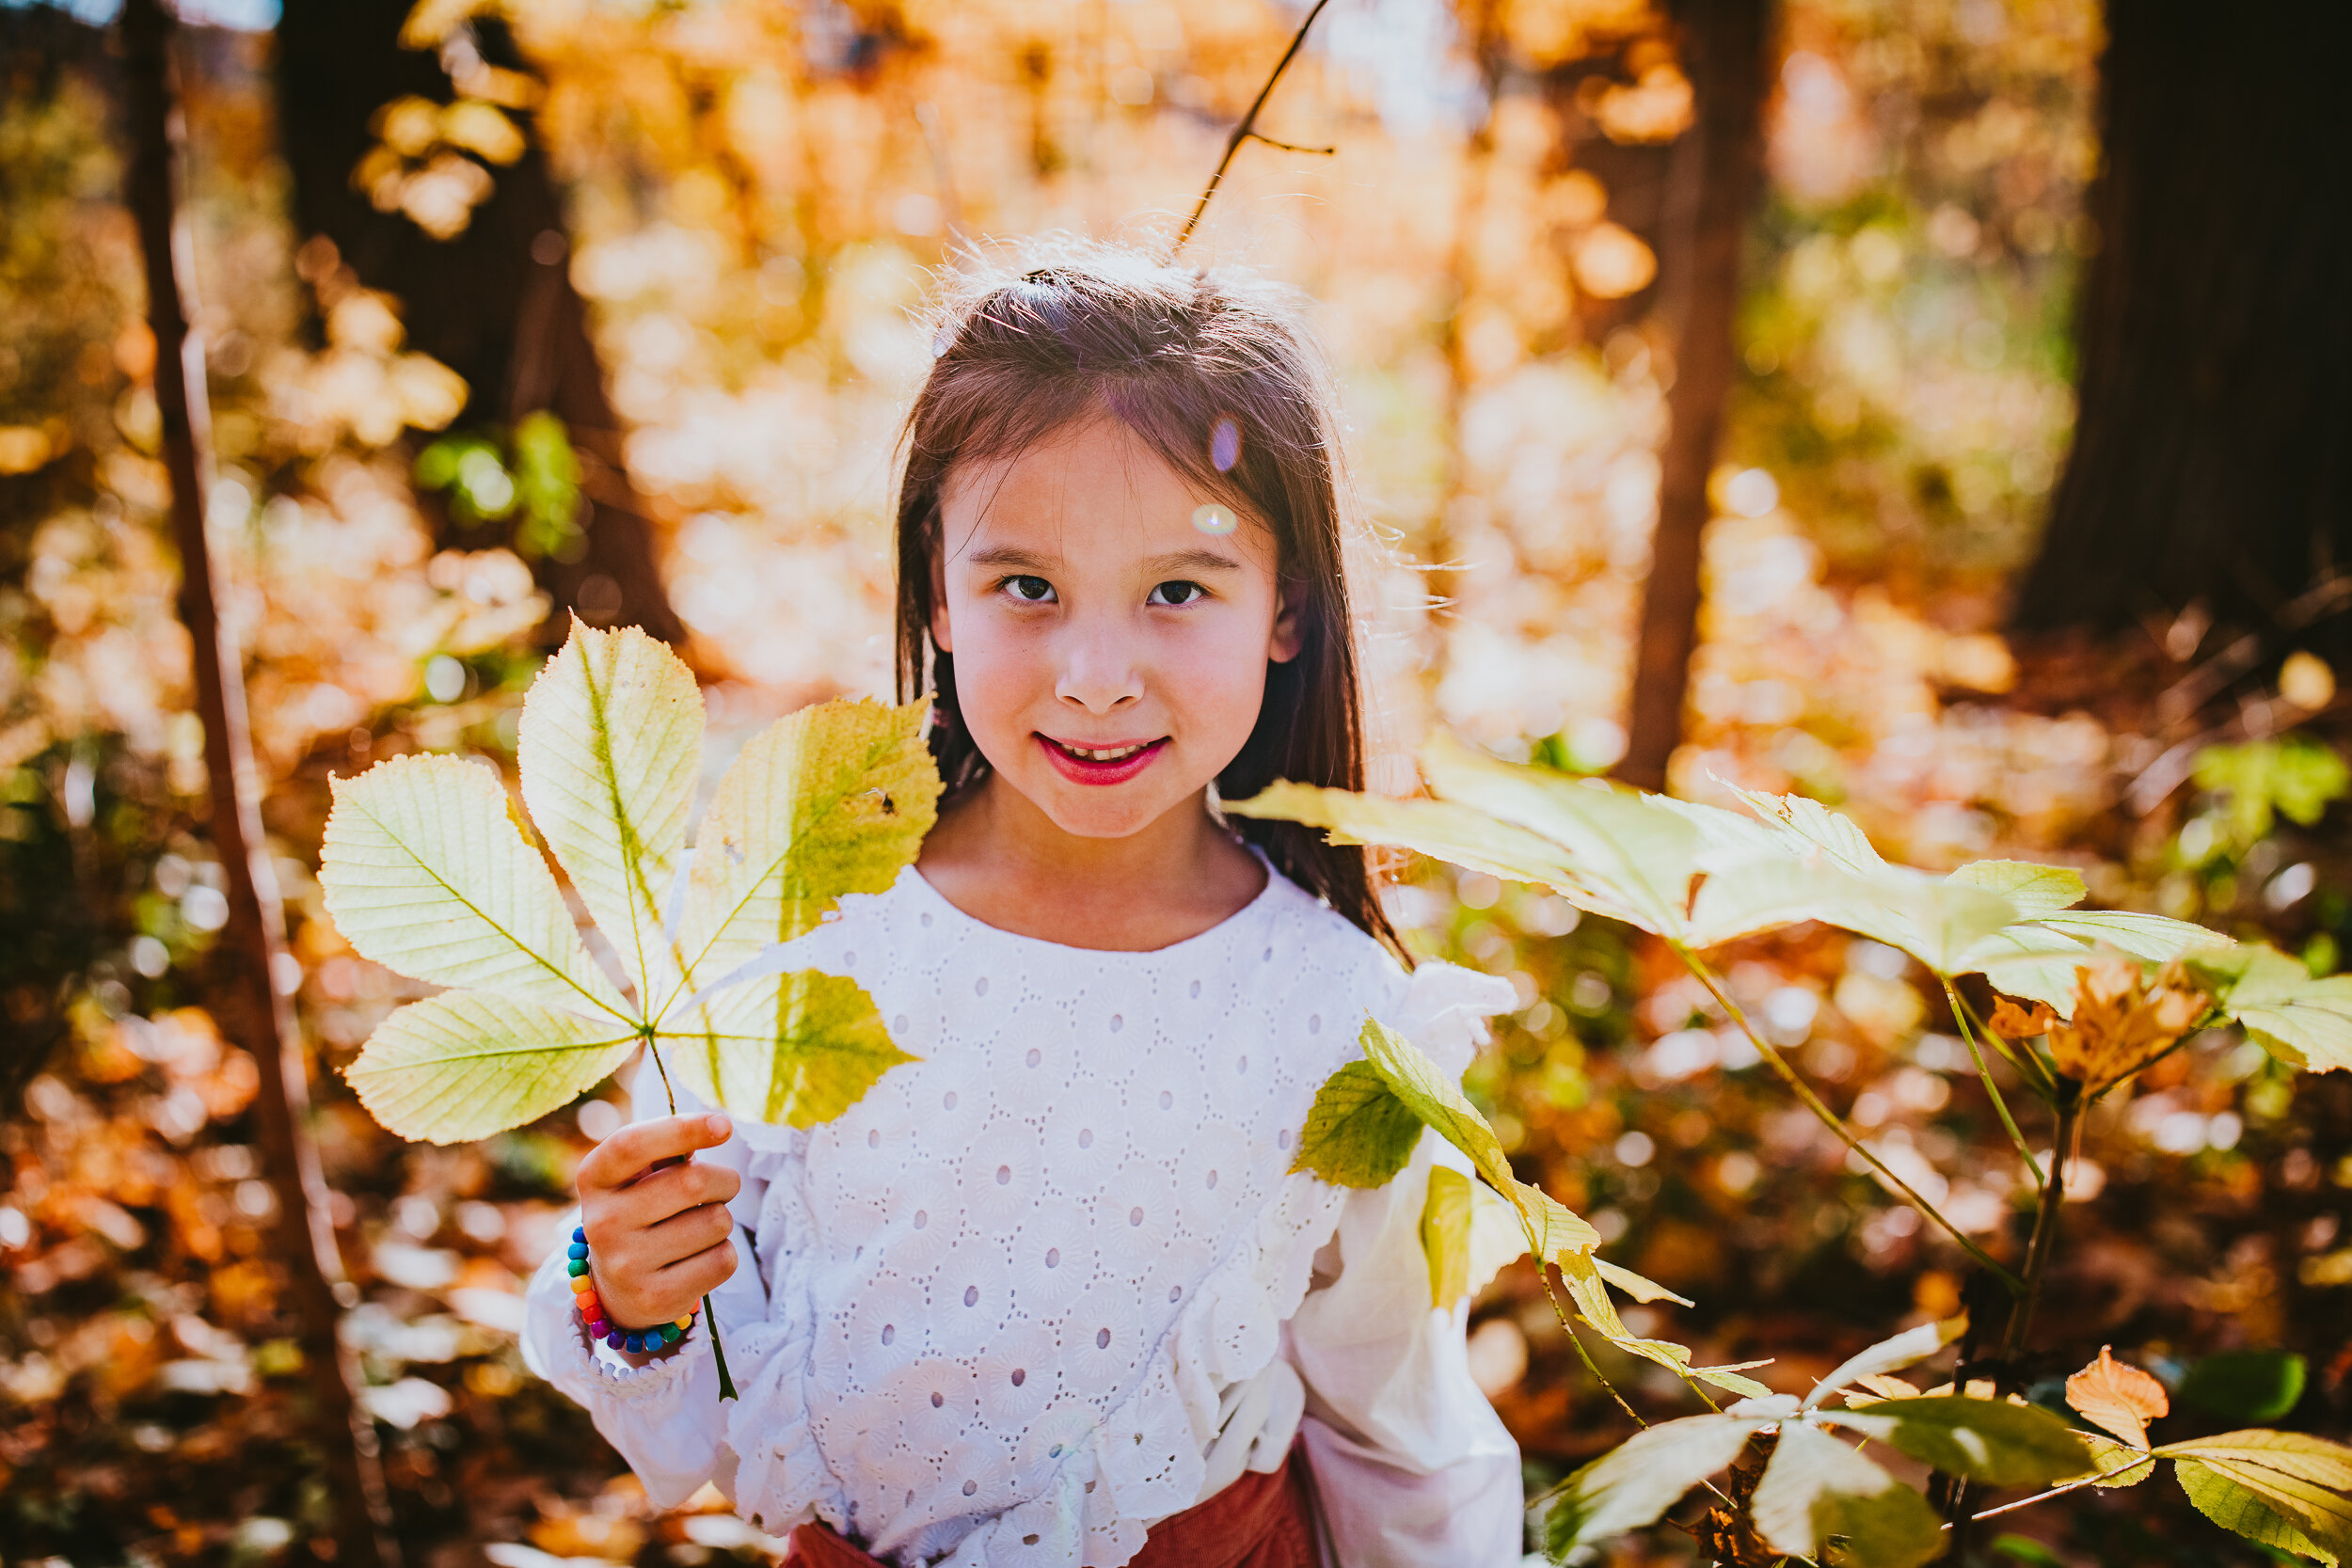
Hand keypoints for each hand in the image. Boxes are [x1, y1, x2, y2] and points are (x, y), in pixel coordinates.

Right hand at [575, 1112, 740, 1337]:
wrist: (618, 1286)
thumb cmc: (642, 1208)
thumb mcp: (638, 1173)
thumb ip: (668, 1146)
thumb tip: (716, 1126)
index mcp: (594, 1179)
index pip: (633, 1144)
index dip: (683, 1129)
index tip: (724, 1125)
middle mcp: (601, 1223)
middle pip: (693, 1181)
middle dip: (724, 1179)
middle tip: (721, 1186)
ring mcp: (625, 1265)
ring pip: (717, 1221)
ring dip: (722, 1219)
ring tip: (696, 1228)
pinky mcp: (654, 1299)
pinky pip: (723, 1260)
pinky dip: (723, 1254)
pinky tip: (697, 1258)